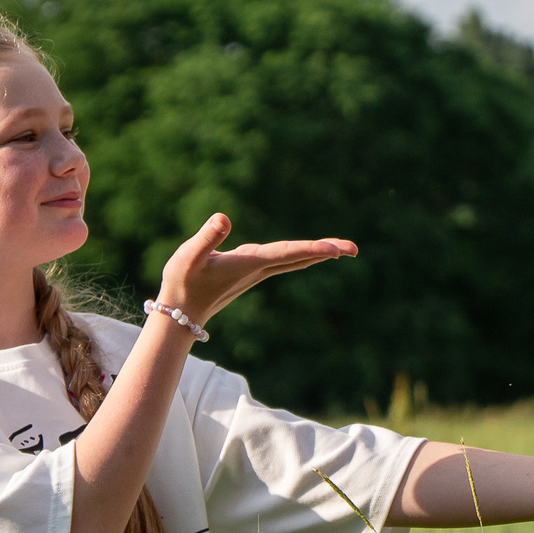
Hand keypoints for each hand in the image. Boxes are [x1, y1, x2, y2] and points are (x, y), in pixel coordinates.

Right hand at [158, 213, 356, 326]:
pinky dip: (300, 254)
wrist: (178, 314)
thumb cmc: (181, 283)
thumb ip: (207, 237)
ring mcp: (255, 273)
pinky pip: (282, 261)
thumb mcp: (189, 256)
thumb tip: (223, 218)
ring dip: (317, 253)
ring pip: (293, 260)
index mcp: (249, 264)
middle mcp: (258, 270)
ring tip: (341, 249)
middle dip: (327, 252)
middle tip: (355, 249)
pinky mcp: (248, 272)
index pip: (287, 254)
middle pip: (299, 258)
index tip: (338, 250)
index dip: (312, 249)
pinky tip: (308, 251)